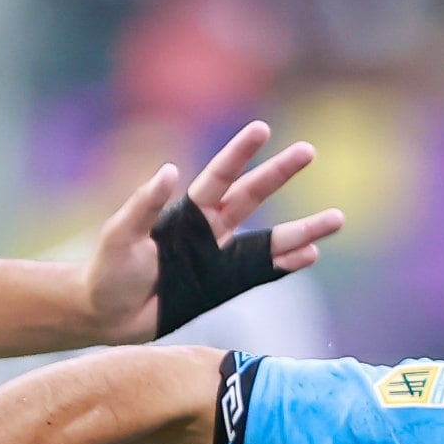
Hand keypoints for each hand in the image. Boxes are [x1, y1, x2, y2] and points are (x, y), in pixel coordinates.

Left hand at [86, 124, 342, 341]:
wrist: (107, 315)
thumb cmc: (107, 271)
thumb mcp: (119, 234)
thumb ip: (144, 205)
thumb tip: (169, 170)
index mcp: (186, 212)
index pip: (220, 176)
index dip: (240, 153)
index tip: (262, 129)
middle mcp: (209, 230)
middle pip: (252, 196)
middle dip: (279, 173)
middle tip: (309, 151)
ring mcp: (220, 258)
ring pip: (269, 238)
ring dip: (301, 229)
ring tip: (335, 219)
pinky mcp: (224, 286)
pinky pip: (263, 273)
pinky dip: (287, 264)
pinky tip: (312, 254)